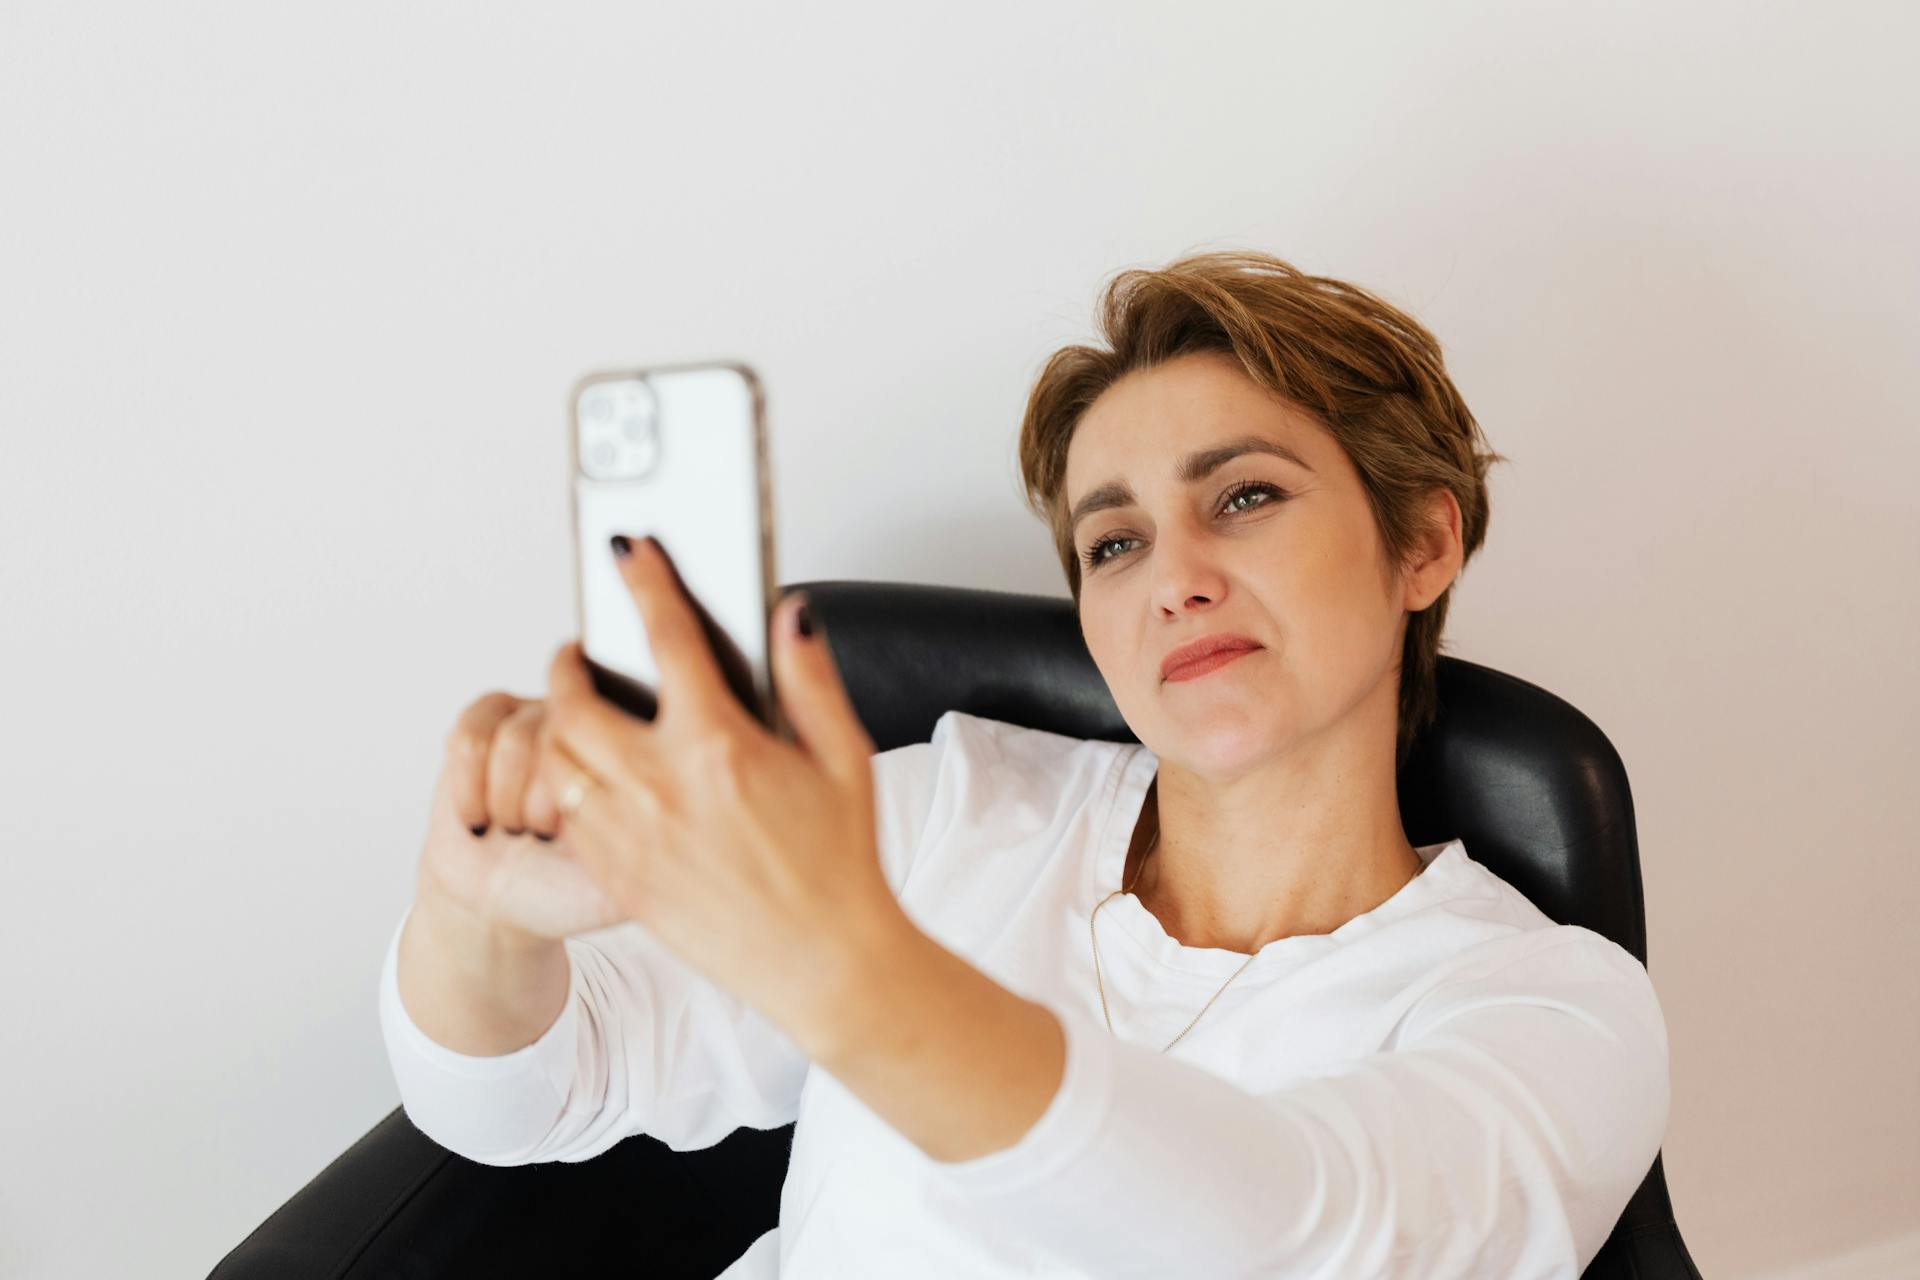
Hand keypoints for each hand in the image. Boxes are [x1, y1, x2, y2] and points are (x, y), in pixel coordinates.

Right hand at [415, 692, 627, 941]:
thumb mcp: (621, 883)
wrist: (501, 899)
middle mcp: (593, 725)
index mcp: (635, 758)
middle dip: (539, 803)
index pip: (618, 749)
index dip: (578, 804)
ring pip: (514, 739)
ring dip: (506, 800)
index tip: (567, 839)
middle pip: (564, 737)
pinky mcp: (487, 720)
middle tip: (540, 837)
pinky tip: (480, 819)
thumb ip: (652, 856)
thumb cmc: (567, 891)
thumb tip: (673, 841)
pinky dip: (469, 789)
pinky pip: (470, 738)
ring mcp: (539, 716)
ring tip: (515, 829)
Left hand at [536, 534, 908, 1050]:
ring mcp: (628, 834)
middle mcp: (659, 785)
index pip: (668, 638)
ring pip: (555, 757)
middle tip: (580, 654)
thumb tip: (790, 615)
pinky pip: (564, 814)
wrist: (824, 961)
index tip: (630, 552)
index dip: (645, 583)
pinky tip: (593, 779)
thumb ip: (809, 678)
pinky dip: (565, 785)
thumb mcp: (843, 757)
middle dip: (568, 666)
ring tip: (578, 714)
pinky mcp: (616, 876)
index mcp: (719, 745)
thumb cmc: (840, 864)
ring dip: (558, 726)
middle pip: (574, 700)